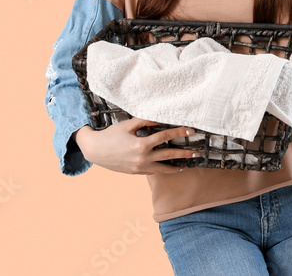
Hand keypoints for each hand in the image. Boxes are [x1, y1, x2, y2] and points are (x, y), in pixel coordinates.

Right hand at [75, 118, 197, 174]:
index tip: (190, 130)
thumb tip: (160, 118)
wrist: (95, 151)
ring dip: (176, 166)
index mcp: (141, 145)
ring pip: (163, 169)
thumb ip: (144, 121)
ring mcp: (140, 168)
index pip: (165, 137)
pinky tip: (170, 168)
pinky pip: (153, 172)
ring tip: (187, 165)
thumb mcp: (127, 125)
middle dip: (184, 153)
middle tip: (196, 153)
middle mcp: (142, 158)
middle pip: (168, 155)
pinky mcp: (136, 173)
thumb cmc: (110, 135)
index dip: (179, 132)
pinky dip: (163, 170)